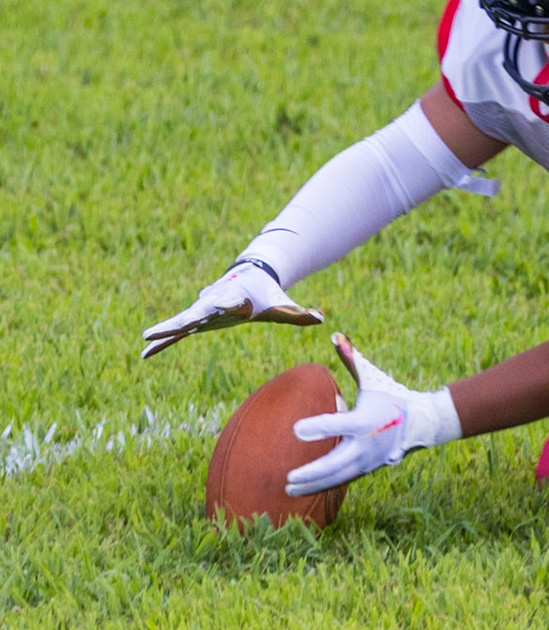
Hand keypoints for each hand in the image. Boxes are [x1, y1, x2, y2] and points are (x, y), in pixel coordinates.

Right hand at [140, 261, 323, 358]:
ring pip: (182, 320)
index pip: (234, 301)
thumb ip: (299, 313)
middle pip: (200, 311)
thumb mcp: (283, 303)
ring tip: (145, 339)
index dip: (232, 303)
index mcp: (237, 296)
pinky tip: (146, 354)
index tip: (229, 305)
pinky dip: (164, 342)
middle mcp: (216, 301)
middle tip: (176, 324)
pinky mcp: (198, 319)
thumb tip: (321, 319)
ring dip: (165, 330)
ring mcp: (204, 310)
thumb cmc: (268, 293)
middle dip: (187, 318)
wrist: (251, 275)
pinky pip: (178, 332)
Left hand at [285, 333, 461, 496]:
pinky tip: (304, 490)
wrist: (421, 422)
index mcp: (365, 419)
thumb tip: (334, 335)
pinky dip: (323, 486)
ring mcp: (367, 460)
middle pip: (335, 462)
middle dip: (311, 472)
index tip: (296, 430)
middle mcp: (366, 443)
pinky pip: (342, 480)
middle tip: (288, 476)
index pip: (338, 425)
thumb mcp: (373, 377)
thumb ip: (351, 359)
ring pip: (337, 477)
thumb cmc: (391, 396)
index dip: (317, 427)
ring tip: (288, 489)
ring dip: (313, 485)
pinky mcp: (367, 469)